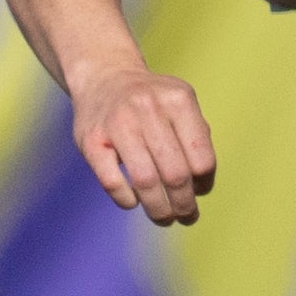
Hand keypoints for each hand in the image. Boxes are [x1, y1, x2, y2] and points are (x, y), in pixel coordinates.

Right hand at [69, 61, 218, 224]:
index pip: (201, 158)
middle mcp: (148, 107)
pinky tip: (133, 201)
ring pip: (145, 181)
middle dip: (184, 205)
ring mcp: (117, 123)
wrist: (104, 77)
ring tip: (164, 218)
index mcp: (178, 100)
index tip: (199, 193)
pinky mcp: (91, 140)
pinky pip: (113, 182)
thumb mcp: (180, 106)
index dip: (204, 184)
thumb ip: (196, 139)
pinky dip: (127, 200)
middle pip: (175, 174)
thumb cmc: (152, 103)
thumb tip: (200, 189)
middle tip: (186, 216)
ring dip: (158, 210)